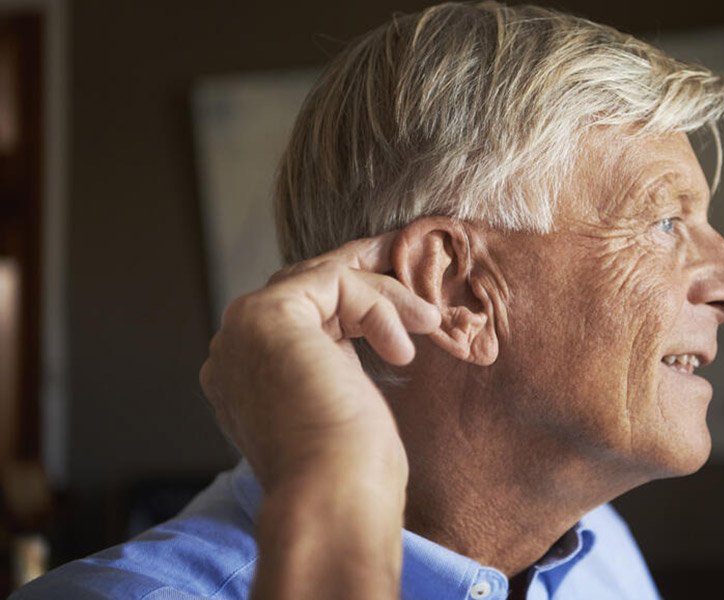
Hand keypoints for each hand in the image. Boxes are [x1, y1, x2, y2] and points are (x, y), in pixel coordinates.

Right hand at [199, 231, 439, 598]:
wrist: (334, 502)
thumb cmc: (350, 475)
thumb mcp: (341, 407)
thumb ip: (334, 368)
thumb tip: (368, 337)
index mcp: (243, 380)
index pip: (298, 319)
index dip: (354, 308)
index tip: (404, 313)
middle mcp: (233, 353)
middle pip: (307, 293)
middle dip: (369, 290)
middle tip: (418, 305)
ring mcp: (243, 333)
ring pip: (322, 282)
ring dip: (383, 297)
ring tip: (427, 323)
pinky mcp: (267, 316)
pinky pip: (334, 282)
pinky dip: (377, 305)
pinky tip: (401, 351)